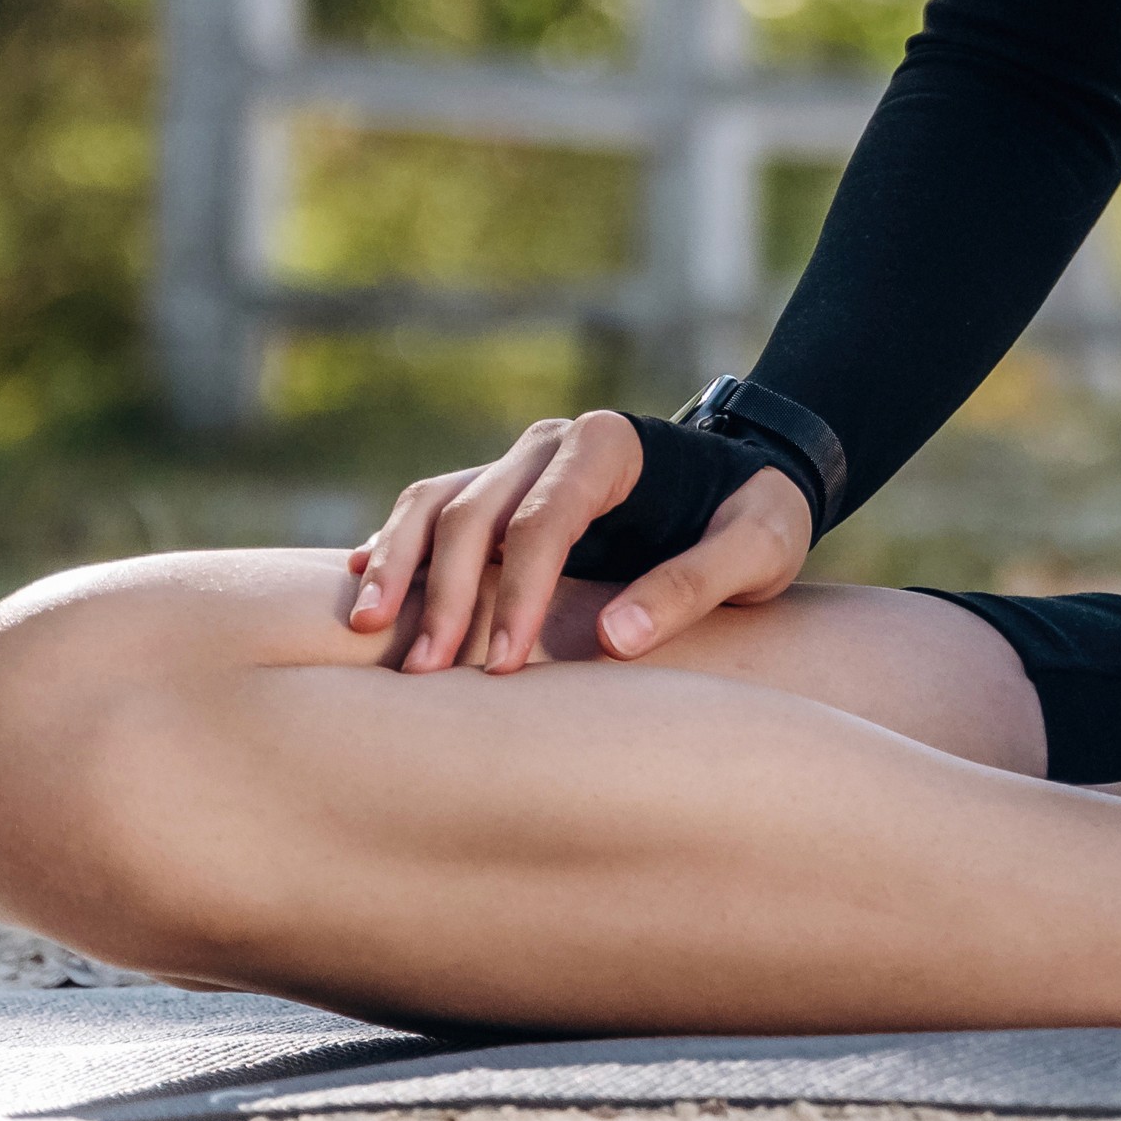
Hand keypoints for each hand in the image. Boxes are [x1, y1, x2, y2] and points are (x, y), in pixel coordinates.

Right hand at [339, 410, 813, 673]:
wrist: (749, 476)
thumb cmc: (758, 515)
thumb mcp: (759, 546)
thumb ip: (696, 583)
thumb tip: (614, 639)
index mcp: (610, 445)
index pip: (544, 519)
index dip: (516, 592)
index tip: (502, 666)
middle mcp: (551, 445)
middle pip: (474, 511)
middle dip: (445, 593)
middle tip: (424, 675)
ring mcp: (517, 465)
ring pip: (435, 502)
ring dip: (400, 564)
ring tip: (368, 629)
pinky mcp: (501, 492)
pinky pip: (431, 509)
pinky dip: (395, 544)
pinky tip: (361, 587)